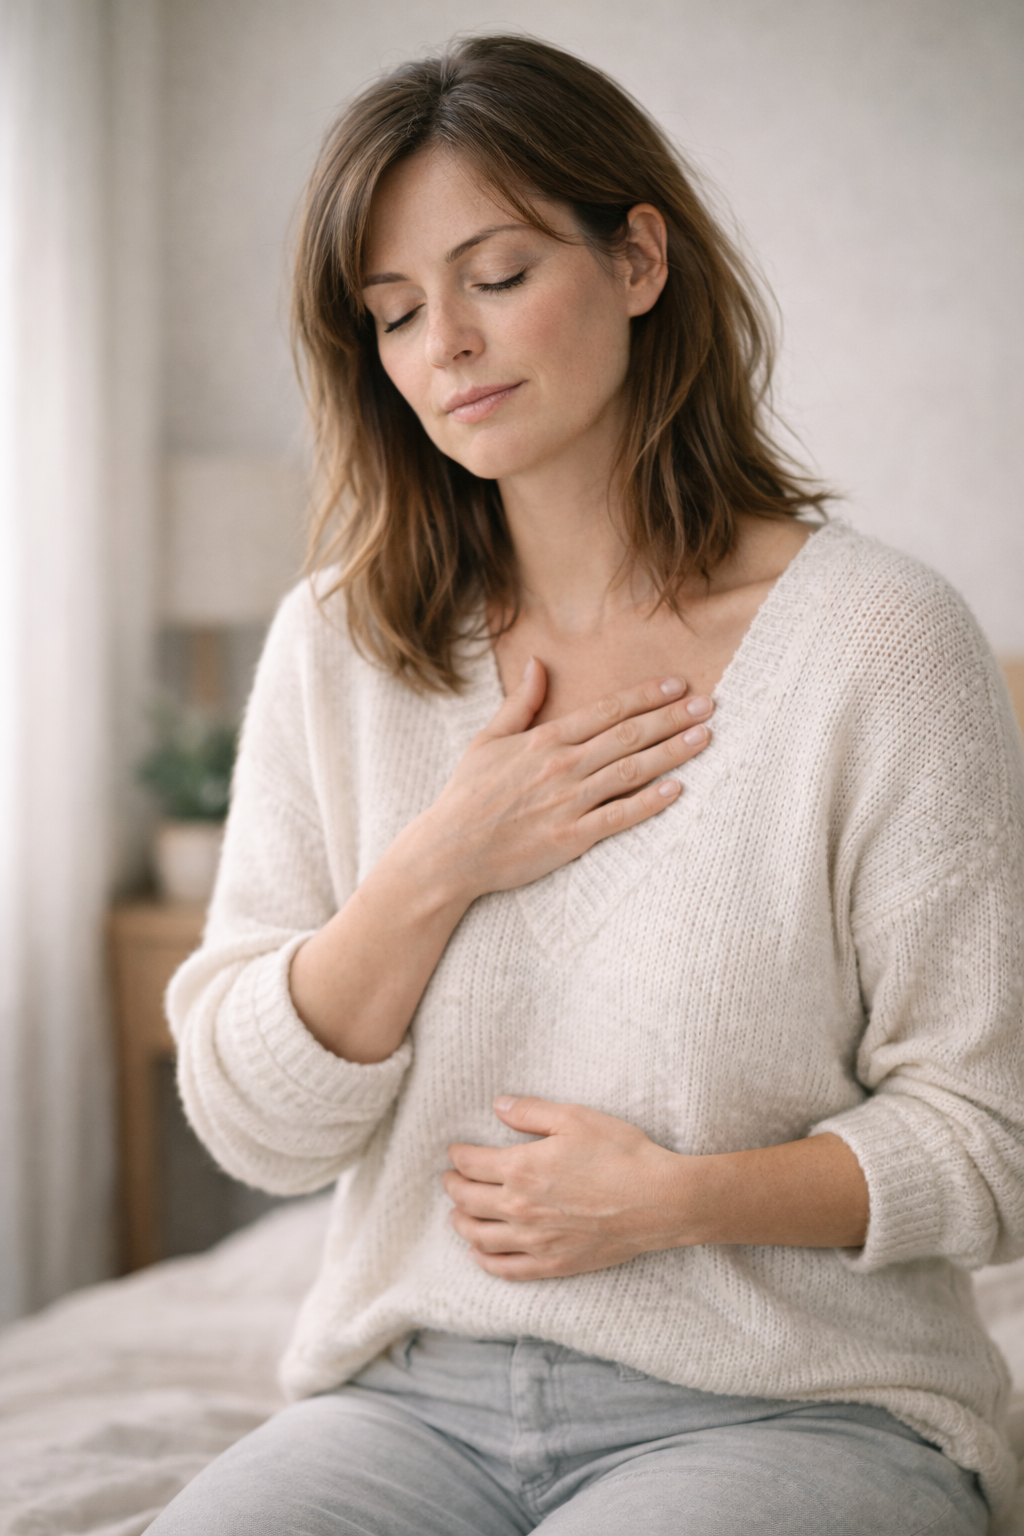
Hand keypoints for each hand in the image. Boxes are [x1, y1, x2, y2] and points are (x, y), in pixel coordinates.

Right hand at [412, 659, 712, 903]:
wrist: (449, 852)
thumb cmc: (467, 796)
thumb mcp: (487, 740)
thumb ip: (520, 703)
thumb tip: (537, 662)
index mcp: (543, 740)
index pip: (605, 711)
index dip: (644, 696)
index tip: (677, 685)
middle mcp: (561, 766)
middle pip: (627, 736)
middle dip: (671, 718)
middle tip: (708, 704)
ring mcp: (568, 803)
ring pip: (630, 772)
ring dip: (671, 752)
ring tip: (704, 737)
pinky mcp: (571, 839)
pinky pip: (619, 818)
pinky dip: (649, 803)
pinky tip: (677, 789)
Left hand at [444, 1101, 870, 1274]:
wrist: (659, 1200)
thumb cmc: (621, 1153)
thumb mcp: (575, 1118)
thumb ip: (531, 1111)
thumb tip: (498, 1105)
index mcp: (521, 1168)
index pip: (471, 1164)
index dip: (457, 1156)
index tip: (454, 1152)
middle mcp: (520, 1208)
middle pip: (468, 1201)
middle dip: (453, 1187)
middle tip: (449, 1179)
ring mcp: (535, 1241)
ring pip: (480, 1238)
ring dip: (461, 1224)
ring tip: (457, 1214)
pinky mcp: (553, 1264)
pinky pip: (506, 1270)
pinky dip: (485, 1262)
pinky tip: (480, 1254)